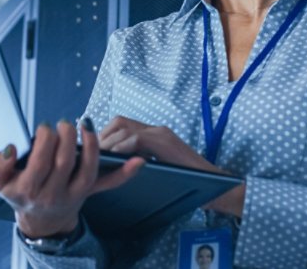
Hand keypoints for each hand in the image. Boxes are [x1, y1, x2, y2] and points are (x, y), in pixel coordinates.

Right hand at [0, 118, 143, 237]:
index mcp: (30, 189)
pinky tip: (138, 160)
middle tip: (63, 123)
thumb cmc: (20, 193)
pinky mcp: (90, 191)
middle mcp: (54, 193)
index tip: (45, 127)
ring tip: (85, 124)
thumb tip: (11, 148)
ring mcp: (74, 193)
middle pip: (64, 163)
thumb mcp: (0, 182)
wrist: (40, 220)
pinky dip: (125, 173)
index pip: (40, 161)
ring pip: (87, 170)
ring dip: (90, 145)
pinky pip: (109, 183)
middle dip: (65, 137)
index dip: (44, 140)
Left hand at [98, 115, 245, 217]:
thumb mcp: (158, 168)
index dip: (105, 134)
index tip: (93, 148)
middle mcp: (157, 130)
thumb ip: (142, 160)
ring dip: (108, 142)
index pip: (122, 125)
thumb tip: (115, 165)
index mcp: (154, 134)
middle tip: (91, 152)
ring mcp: (162, 134)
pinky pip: (136, 138)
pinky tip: (113, 157)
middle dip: (102, 136)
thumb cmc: (187, 181)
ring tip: (99, 156)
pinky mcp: (165, 142)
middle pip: (119, 122)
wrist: (215, 185)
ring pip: (124, 128)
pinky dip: (122, 147)